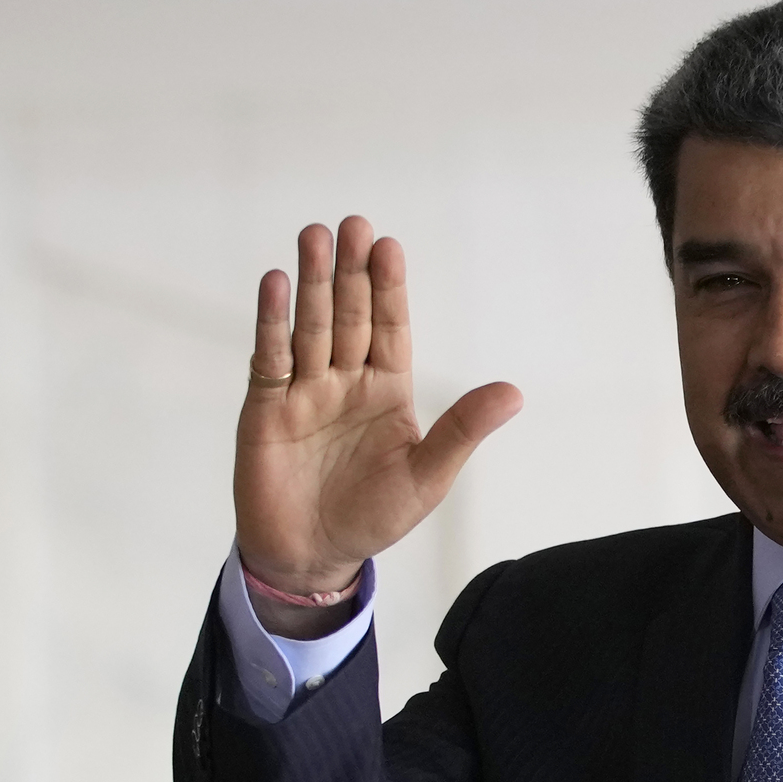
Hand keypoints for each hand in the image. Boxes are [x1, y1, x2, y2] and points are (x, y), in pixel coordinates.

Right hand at [235, 217, 521, 596]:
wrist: (313, 555)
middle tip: (352, 225)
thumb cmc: (374, 516)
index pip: (390, 328)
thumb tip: (514, 393)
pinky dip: (272, 322)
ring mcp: (305, 391)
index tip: (388, 247)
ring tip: (314, 238)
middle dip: (349, 273)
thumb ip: (463, 429)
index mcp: (388, 391)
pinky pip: (271, 357)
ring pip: (309, 326)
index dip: (388, 289)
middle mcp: (346, 381)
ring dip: (311, 284)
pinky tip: (276, 285)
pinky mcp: (267, 408)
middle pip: (348, 316)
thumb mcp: (428, 474)